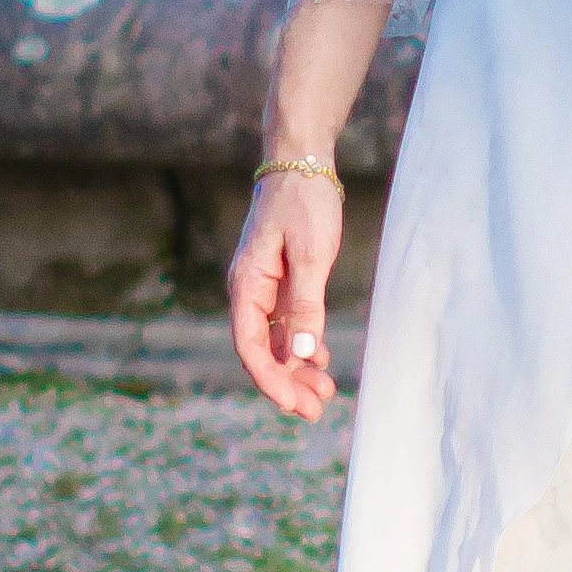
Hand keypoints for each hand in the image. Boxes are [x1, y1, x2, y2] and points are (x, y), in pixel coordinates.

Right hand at [227, 166, 346, 421]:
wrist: (303, 161)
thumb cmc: (304, 202)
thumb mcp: (311, 254)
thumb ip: (305, 304)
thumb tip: (299, 355)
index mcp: (246, 285)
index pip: (249, 346)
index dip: (269, 380)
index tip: (293, 404)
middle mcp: (249, 291)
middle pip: (260, 350)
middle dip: (286, 383)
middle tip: (316, 411)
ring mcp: (265, 288)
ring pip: (275, 340)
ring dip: (296, 368)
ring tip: (324, 393)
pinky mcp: (282, 281)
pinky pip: (286, 324)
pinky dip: (302, 344)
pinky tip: (319, 360)